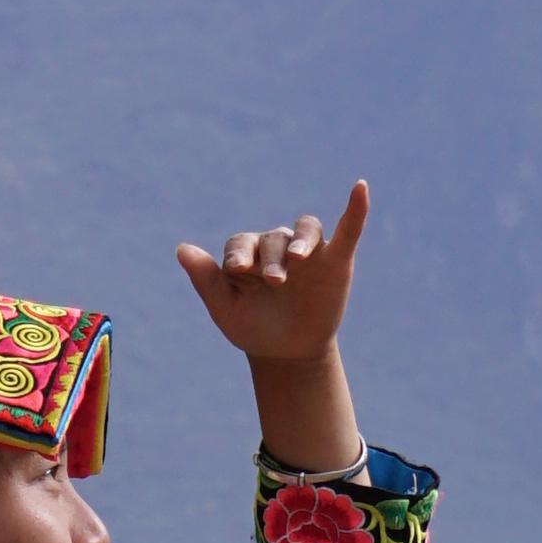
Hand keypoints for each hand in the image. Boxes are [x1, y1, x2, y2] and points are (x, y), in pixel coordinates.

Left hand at [176, 179, 368, 475]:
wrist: (287, 354)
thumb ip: (206, 279)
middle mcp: (277, 246)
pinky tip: (360, 188)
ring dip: (301, 238)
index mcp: (248, 254)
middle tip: (275, 282)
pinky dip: (355, 209)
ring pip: (306, 229)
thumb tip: (181, 248)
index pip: (241, 243)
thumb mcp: (225, 309)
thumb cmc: (252, 328)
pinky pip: (348, 229)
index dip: (238, 253)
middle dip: (272, 259)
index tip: (237, 269)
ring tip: (297, 257)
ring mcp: (308, 252)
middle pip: (274, 240)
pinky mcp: (336, 260)